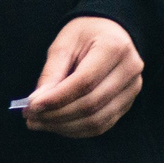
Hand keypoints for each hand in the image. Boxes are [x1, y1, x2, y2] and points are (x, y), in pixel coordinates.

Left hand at [23, 17, 143, 138]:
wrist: (111, 32)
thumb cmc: (85, 35)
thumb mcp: (64, 44)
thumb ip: (51, 73)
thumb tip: (36, 103)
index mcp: (114, 48)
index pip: (84, 82)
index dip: (56, 98)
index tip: (30, 106)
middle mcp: (130, 69)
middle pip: (91, 104)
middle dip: (56, 115)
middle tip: (30, 118)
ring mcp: (133, 88)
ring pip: (97, 120)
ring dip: (64, 126)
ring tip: (40, 122)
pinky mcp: (129, 102)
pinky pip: (102, 125)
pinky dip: (77, 130)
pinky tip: (57, 125)